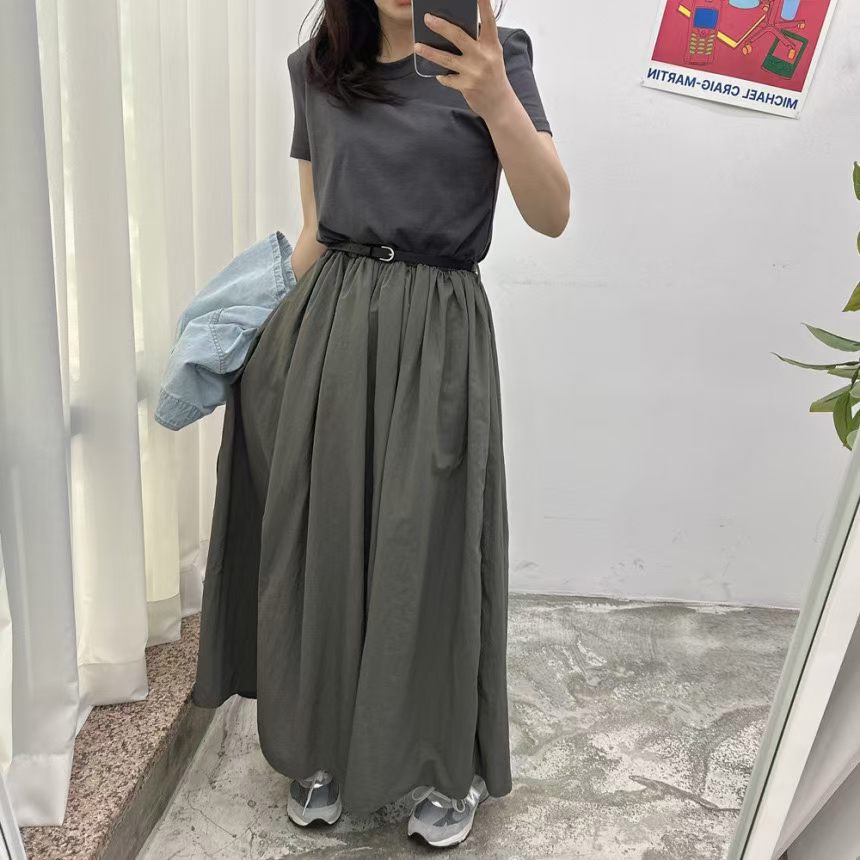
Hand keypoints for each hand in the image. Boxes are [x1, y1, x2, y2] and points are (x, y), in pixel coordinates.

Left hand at [414, 0, 515, 122]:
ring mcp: (474, 72)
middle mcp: (483, 56)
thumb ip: (479, 42)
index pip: (488, 21)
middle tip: (427, 18)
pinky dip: (442, 75)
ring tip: (417, 46)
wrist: (499, 103)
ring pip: (446, 59)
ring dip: (429, 52)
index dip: (484, 5)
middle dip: (441, 26)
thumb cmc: (493, 74)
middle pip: (458, 37)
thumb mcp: (492, 55)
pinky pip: (447, 78)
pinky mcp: (466, 86)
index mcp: (492, 45)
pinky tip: (438, 73)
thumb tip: (453, 30)